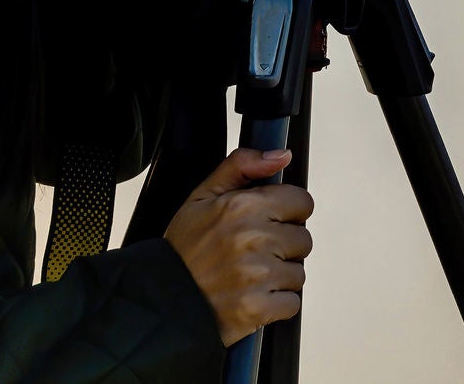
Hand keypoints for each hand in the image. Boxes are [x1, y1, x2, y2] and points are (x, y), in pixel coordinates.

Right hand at [163, 147, 315, 347]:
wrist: (160, 299)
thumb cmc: (183, 250)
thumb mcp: (203, 196)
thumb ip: (242, 166)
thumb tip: (281, 156)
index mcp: (243, 206)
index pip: (302, 202)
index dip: (287, 213)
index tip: (271, 223)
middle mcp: (253, 238)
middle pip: (303, 239)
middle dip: (283, 247)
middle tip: (253, 253)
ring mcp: (257, 275)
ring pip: (298, 273)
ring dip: (278, 278)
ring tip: (248, 277)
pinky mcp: (257, 308)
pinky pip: (291, 304)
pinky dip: (275, 305)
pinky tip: (251, 296)